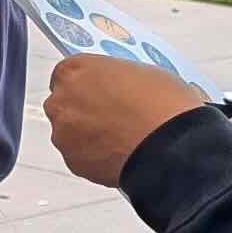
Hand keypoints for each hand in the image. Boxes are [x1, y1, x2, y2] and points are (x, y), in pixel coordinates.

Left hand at [45, 53, 212, 189]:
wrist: (170, 147)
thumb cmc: (161, 106)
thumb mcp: (143, 73)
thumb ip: (119, 78)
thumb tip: (122, 87)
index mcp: (75, 70)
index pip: (69, 74)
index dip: (87, 84)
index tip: (99, 91)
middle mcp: (62, 100)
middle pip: (65, 104)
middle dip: (84, 110)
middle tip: (112, 116)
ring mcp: (63, 133)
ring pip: (71, 133)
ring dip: (88, 135)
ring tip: (120, 139)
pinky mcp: (72, 162)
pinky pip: (80, 157)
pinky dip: (95, 157)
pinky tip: (119, 155)